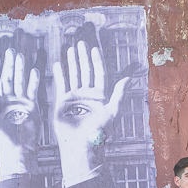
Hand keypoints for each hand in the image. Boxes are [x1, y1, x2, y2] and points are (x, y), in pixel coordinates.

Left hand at [0, 48, 38, 179]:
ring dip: (21, 69)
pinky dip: (33, 81)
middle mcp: (8, 101)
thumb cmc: (0, 138)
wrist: (18, 150)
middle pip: (8, 79)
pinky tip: (34, 70)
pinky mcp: (31, 107)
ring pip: (20, 82)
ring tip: (21, 56)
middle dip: (9, 65)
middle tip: (11, 50)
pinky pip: (32, 91)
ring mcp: (20, 103)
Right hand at [52, 38, 128, 185]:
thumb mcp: (111, 111)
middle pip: (85, 71)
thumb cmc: (97, 131)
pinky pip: (60, 85)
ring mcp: (74, 98)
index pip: (99, 73)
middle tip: (80, 43)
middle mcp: (87, 95)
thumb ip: (119, 94)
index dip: (97, 61)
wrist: (80, 144)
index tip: (94, 48)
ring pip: (73, 75)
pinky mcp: (62, 103)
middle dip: (83, 57)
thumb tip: (129, 78)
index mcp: (100, 96)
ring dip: (71, 62)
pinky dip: (59, 74)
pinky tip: (58, 63)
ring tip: (69, 49)